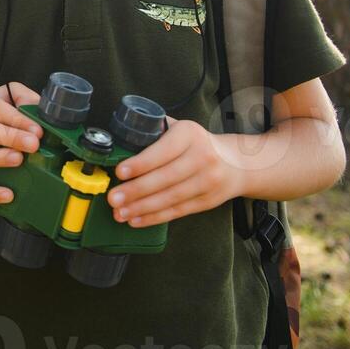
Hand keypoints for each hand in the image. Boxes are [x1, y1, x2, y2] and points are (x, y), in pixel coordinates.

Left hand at [106, 119, 244, 226]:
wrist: (236, 162)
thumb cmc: (196, 143)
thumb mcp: (180, 128)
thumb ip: (154, 131)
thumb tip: (120, 140)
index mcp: (189, 134)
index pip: (163, 151)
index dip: (141, 163)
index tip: (120, 172)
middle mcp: (202, 157)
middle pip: (166, 177)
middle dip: (136, 190)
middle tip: (113, 198)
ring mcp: (208, 181)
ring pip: (170, 197)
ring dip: (142, 208)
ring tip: (120, 212)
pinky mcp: (208, 201)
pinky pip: (178, 211)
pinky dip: (155, 217)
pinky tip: (137, 220)